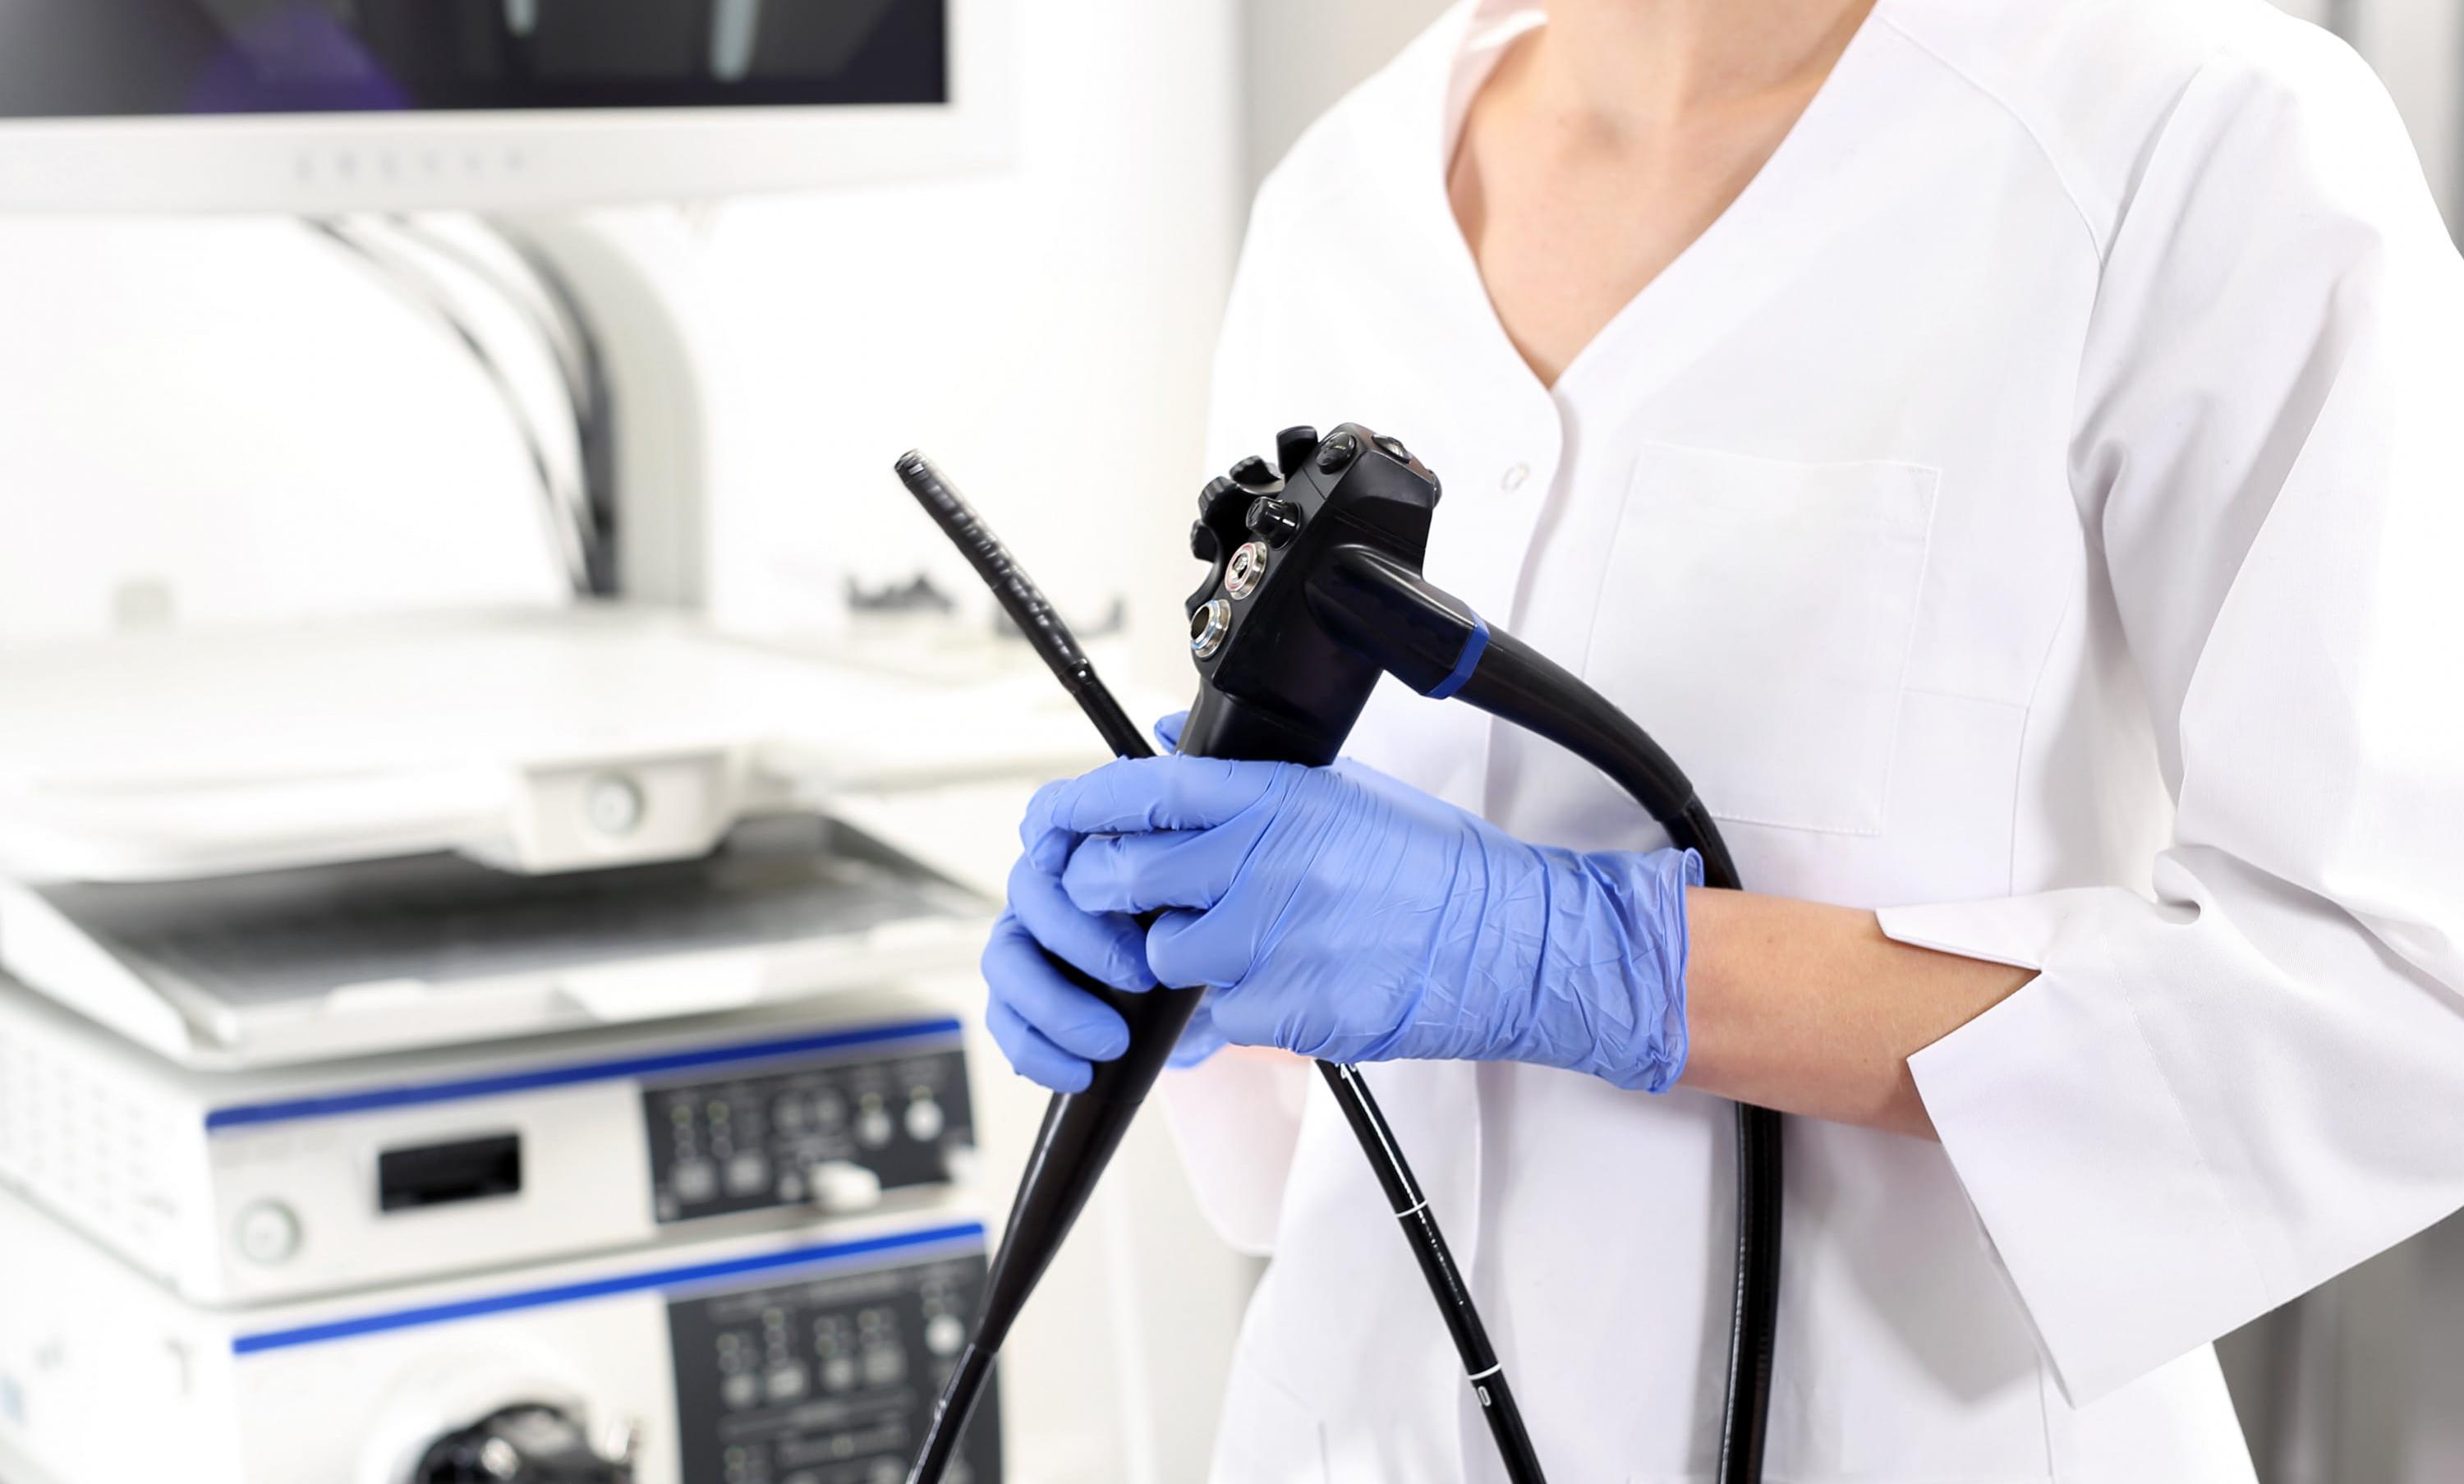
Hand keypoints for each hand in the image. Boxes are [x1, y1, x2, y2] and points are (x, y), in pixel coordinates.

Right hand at [978, 715, 1227, 1091]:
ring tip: (1112, 1037)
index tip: (1074, 856)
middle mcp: (1058, 889)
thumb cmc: (1234, 908)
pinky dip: (1036, 1048)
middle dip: (1078, 936)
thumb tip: (1173, 728)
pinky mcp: (1040, 1008)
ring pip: (1008, 959)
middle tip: (1137, 971)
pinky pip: (1010, 1022)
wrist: (1259, 989)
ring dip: (1053, 1000)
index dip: (1055, 830)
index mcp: (1096, 842)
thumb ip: (1198, 791)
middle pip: (1029, 892)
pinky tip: (1080, 1068)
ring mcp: (1042, 948)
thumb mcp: (1236, 846)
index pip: (1051, 817)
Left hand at [1008, 736, 1698, 1090]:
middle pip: (1120, 875)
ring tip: (1215, 953)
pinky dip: (1216, 1019)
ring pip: (1156, 957)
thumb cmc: (1434, 868)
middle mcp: (1265, 862)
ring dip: (1166, 964)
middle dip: (1102, 896)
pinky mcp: (1287, 1010)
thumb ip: (1245, 773)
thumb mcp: (1341, 792)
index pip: (1144, 787)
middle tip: (1117, 905)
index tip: (1053, 821)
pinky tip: (1254, 997)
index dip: (1080, 806)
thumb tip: (1171, 736)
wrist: (1511, 945)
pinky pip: (1209, 1021)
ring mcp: (1273, 939)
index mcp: (1276, 798)